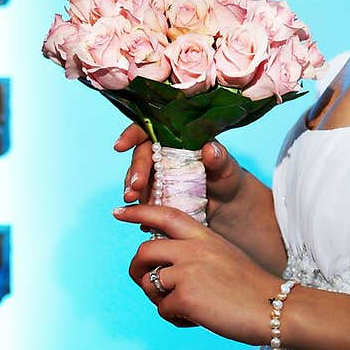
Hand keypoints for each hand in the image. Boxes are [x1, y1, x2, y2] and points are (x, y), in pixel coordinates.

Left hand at [113, 198, 284, 343]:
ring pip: (150, 283)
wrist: (274, 307)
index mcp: (204, 236)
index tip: (118, 212)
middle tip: (144, 282)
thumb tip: (163, 272)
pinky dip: (176, 318)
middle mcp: (192, 248)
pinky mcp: (185, 296)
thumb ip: (195, 256)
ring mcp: (187, 271)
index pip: (165, 214)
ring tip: (185, 308)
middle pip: (144, 252)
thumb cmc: (251, 288)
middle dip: (137, 270)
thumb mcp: (223, 257)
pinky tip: (196, 319)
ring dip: (161, 300)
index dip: (139, 212)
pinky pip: (163, 309)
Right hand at [114, 123, 244, 224]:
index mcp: (177, 140)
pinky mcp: (157, 196)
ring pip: (137, 179)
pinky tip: (143, 219)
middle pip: (141, 157)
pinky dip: (141, 209)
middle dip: (134, 171)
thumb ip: (220, 158)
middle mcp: (163, 155)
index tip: (120, 146)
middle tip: (135, 188)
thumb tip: (210, 149)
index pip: (150, 130)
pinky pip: (143, 200)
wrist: (228, 206)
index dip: (132, 135)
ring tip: (133, 201)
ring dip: (132, 190)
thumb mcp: (227, 168)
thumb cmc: (228, 178)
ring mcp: (158, 176)